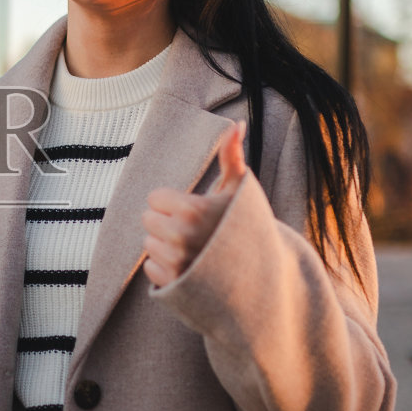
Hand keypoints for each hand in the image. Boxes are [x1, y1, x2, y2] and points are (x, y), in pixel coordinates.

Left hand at [141, 122, 246, 287]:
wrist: (263, 275)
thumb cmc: (248, 226)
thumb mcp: (241, 190)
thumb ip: (232, 156)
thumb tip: (236, 124)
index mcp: (193, 210)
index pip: (155, 198)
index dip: (173, 202)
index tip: (195, 210)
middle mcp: (181, 237)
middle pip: (147, 221)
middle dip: (167, 223)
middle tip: (194, 230)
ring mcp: (177, 264)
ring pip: (148, 245)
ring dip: (166, 246)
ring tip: (195, 249)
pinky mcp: (174, 286)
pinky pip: (151, 270)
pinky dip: (166, 269)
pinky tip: (190, 268)